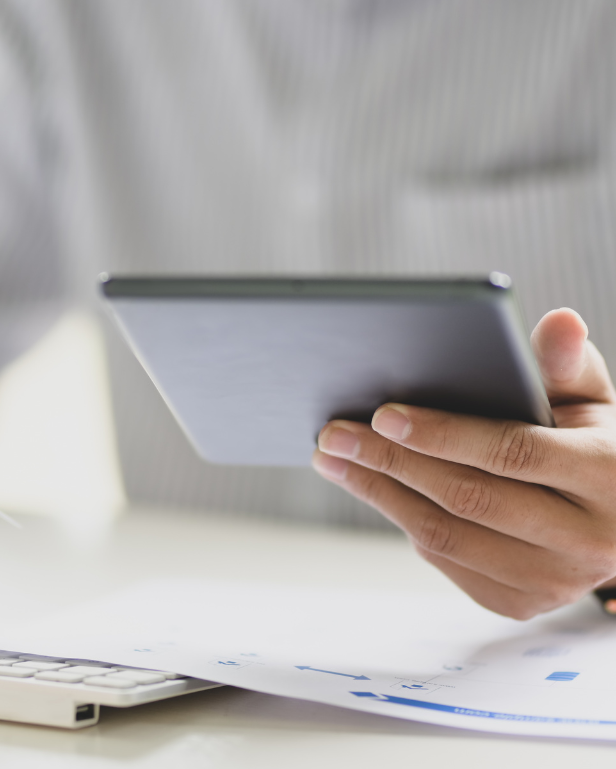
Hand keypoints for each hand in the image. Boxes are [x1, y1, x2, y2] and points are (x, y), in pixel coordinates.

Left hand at [312, 308, 615, 619]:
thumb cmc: (595, 445)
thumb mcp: (591, 401)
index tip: (382, 414)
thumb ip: (566, 363)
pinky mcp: (522, 603)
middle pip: (467, 497)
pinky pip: (447, 561)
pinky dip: (403, 520)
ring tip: (334, 460)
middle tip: (334, 434)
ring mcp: (554, 581)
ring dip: (379, 494)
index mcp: (608, 477)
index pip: (510, 452)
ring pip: (447, 536)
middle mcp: (587, 540)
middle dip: (390, 461)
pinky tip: (373, 488)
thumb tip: (559, 320)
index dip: (442, 434)